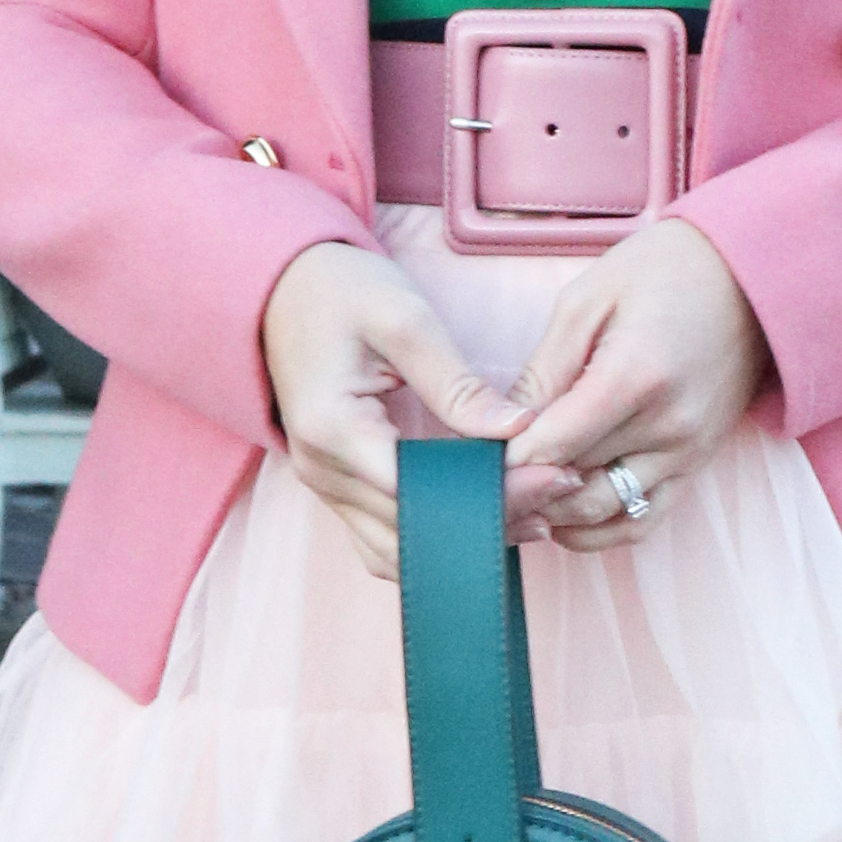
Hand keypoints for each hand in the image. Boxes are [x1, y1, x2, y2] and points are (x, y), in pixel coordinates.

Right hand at [261, 243, 521, 574]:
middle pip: (413, 530)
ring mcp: (325, 486)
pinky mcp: (338, 486)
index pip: (421, 491)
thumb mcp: (403, 319)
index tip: (552, 475)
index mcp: (334, 430)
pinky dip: (436, 539)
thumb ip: (457, 382)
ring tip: (536, 515)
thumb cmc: (340, 293)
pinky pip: (386, 536)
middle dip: (491, 521)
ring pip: (398, 551)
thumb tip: (518, 429)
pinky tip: (489, 517)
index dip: (491, 493)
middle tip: (560, 492)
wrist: (282, 290)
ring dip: (463, 543)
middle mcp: (322, 472)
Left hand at [499, 218, 770, 551]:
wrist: (751, 277)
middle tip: (483, 479)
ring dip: (554, 512)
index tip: (475, 453)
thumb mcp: (587, 300)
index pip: (550, 446)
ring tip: (519, 494)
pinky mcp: (698, 465)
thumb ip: (544, 371)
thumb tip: (501, 430)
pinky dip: (599, 531)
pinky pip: (644, 522)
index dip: (502, 458)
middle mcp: (668, 425)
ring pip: (603, 512)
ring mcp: (688, 452)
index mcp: (634, 376)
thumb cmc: (664, 272)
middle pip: (571, 483)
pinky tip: (563, 516)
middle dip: (519, 486)